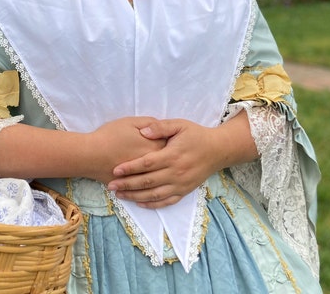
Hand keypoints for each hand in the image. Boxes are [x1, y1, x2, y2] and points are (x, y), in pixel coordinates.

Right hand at [84, 117, 166, 184]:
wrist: (91, 155)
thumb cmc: (110, 135)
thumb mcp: (131, 122)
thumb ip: (150, 123)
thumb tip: (161, 127)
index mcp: (155, 148)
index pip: (172, 145)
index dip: (172, 141)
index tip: (172, 139)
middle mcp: (153, 166)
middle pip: (168, 164)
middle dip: (170, 159)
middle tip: (170, 154)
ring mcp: (144, 179)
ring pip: (159, 179)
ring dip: (162, 175)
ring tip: (163, 170)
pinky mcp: (134, 187)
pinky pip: (147, 190)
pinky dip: (151, 188)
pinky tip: (151, 185)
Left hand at [107, 118, 222, 208]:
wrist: (218, 150)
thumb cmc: (196, 135)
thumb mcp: (179, 125)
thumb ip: (160, 127)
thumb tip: (143, 131)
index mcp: (172, 155)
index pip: (147, 163)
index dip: (130, 167)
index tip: (115, 170)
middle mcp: (176, 172)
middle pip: (147, 181)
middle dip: (127, 184)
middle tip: (111, 186)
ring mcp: (181, 184)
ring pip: (154, 194)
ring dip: (136, 196)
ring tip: (120, 195)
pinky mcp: (185, 191)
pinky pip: (167, 201)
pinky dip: (152, 204)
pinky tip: (140, 204)